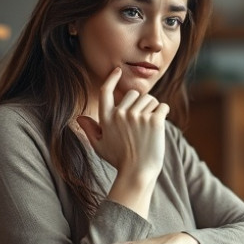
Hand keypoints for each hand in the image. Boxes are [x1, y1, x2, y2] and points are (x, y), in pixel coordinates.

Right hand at [76, 67, 169, 186]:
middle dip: (141, 103)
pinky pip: (163, 107)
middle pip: (135, 94)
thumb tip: (80, 118)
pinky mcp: (154, 121)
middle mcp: (121, 114)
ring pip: (151, 99)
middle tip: (142, 123)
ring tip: (149, 128)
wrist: (138, 173)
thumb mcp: (100, 146)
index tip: (117, 71)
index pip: (106, 91)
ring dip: (153, 109)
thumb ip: (90, 130)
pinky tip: (159, 127)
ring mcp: (138, 117)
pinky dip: (164, 114)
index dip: (111, 78)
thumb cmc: (120, 161)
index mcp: (107, 118)